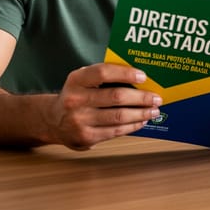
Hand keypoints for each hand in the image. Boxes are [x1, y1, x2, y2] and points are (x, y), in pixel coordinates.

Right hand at [47, 63, 161, 149]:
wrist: (53, 121)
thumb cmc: (77, 96)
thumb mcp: (83, 81)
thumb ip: (104, 77)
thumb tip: (139, 78)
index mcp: (77, 80)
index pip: (103, 72)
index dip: (125, 73)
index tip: (143, 76)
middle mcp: (75, 99)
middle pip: (116, 97)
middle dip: (141, 98)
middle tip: (156, 98)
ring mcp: (80, 120)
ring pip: (119, 116)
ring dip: (141, 113)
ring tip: (153, 110)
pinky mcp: (86, 137)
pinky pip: (116, 131)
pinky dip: (133, 125)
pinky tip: (142, 120)